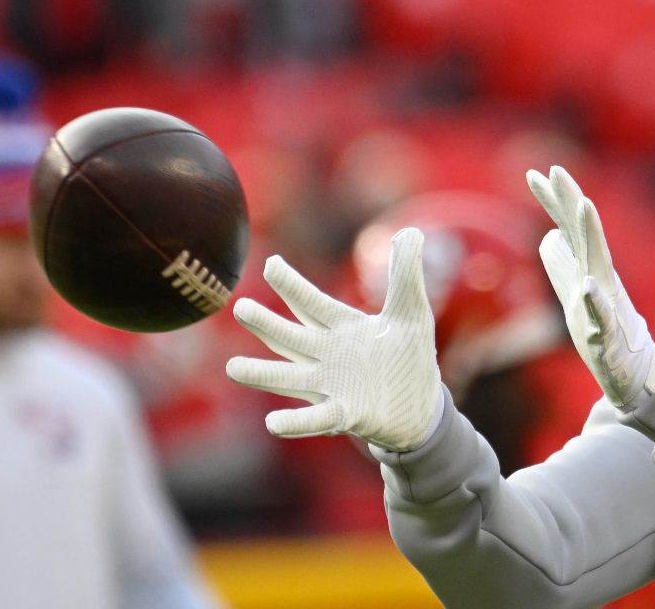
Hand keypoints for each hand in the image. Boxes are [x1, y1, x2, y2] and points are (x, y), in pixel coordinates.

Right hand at [226, 228, 440, 451]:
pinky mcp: (345, 414)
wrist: (421, 405)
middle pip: (290, 337)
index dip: (293, 285)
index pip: (311, 303)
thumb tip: (409, 230)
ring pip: (290, 377)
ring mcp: (332, 385)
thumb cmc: (408, 355)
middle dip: (266, 324)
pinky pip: (315, 418)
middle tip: (240, 307)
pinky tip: (272, 424)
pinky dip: (296, 423)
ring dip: (262, 374)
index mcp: (341, 327)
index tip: (272, 264)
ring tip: (233, 368)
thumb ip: (405, 273)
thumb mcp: (411, 311)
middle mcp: (328, 355)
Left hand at [527, 166, 654, 408]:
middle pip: (584, 233)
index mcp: (589, 269)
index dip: (553, 201)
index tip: (535, 173)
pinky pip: (602, 315)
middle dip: (570, 200)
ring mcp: (605, 304)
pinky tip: (587, 285)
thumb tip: (549, 236)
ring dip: (591, 235)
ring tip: (583, 206)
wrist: (632, 374)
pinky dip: (596, 300)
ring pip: (598, 263)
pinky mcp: (608, 335)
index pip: (568, 228)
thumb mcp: (576, 293)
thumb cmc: (605, 331)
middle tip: (556, 170)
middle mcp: (599, 279)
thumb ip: (563, 264)